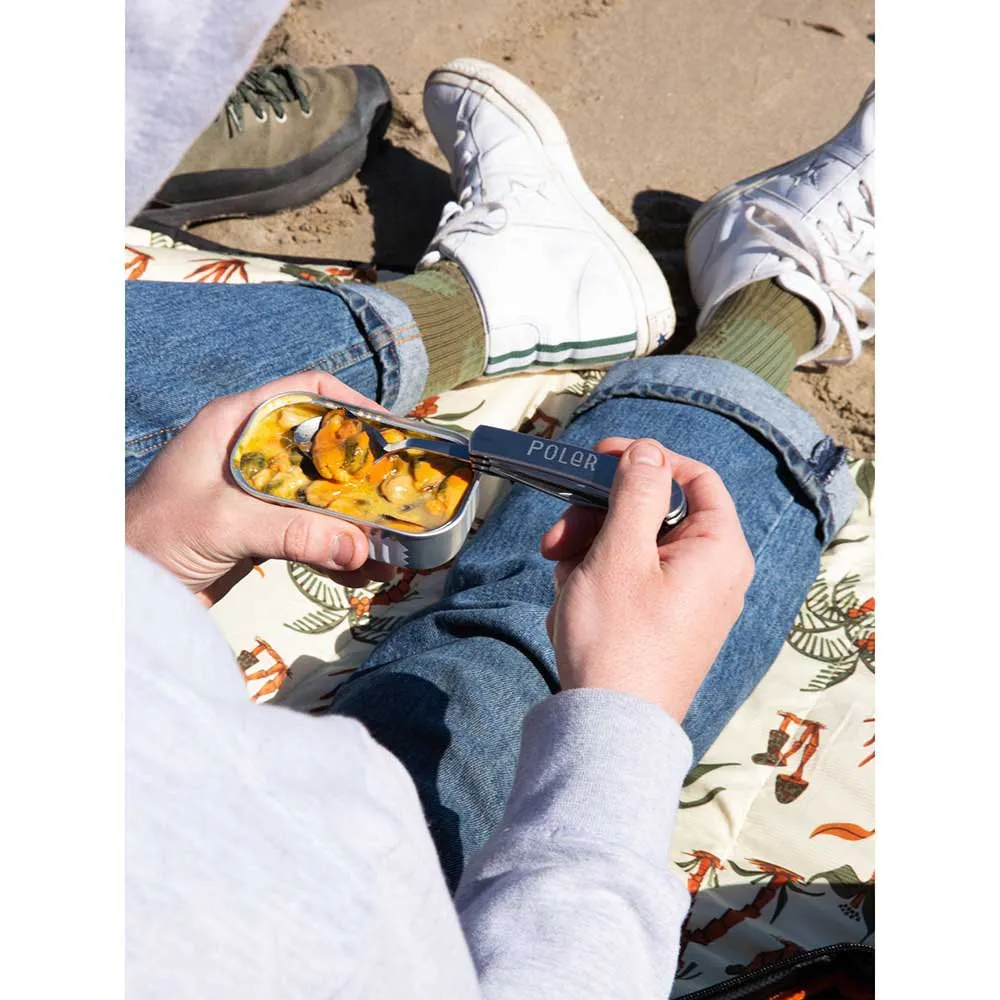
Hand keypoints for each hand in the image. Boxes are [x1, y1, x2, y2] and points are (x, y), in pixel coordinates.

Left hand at [126, 372, 393, 605]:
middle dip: (364, 473)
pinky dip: (338, 549)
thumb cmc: (152, 537)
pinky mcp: (259, 529)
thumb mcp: (225, 523)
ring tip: (394, 540)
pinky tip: (365, 569)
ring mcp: (257, 492)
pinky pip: (311, 532)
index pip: (306, 392)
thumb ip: (293, 531)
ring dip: (357, 518)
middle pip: (324, 447)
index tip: (389, 433)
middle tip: (403, 492)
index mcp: (237, 423)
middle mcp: (251, 451)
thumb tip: (359, 547)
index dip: (352, 404)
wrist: (118, 588)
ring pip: (322, 493)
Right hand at [540, 438, 753, 722]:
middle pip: (653, 514)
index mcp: (719, 549)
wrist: (608, 729)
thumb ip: (635, 493)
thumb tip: (648, 451)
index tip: (600, 459)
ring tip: (563, 585)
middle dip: (598, 520)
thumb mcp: (620, 553)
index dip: (646, 461)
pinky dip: (596, 585)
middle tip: (556, 538)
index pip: (694, 477)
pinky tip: (571, 608)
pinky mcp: (664, 624)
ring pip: (633, 548)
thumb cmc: (618, 638)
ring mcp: (689, 601)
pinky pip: (630, 582)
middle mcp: (713, 572)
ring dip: (589, 555)